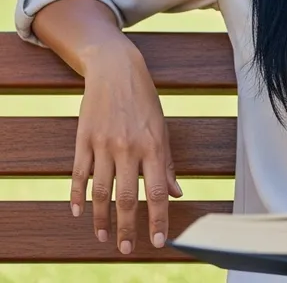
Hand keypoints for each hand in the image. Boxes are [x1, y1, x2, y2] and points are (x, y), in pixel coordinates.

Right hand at [69, 42, 182, 254]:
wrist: (115, 70)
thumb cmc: (144, 100)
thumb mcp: (162, 128)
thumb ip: (166, 163)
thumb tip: (176, 194)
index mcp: (153, 145)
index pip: (156, 191)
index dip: (157, 219)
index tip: (157, 240)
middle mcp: (129, 147)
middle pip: (126, 197)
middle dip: (126, 227)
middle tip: (127, 248)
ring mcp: (104, 144)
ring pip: (101, 191)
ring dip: (101, 219)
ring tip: (103, 237)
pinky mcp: (84, 140)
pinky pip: (79, 175)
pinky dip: (77, 196)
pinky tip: (79, 212)